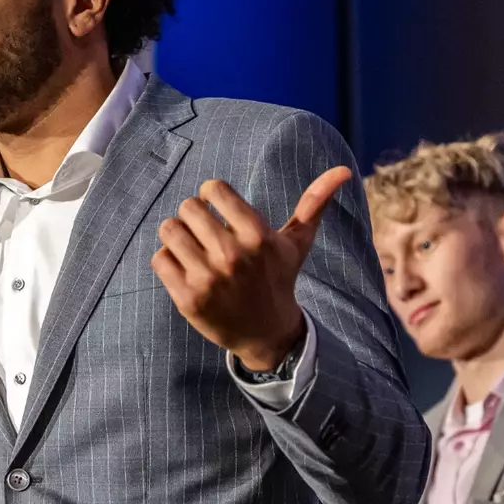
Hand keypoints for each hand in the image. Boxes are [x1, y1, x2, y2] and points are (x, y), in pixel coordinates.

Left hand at [152, 167, 352, 369]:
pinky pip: (159, 259)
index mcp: (257, 235)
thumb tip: (344, 170)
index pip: (213, 189)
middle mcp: (232, 256)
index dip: (211, 194)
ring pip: (168, 230)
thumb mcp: (297, 243)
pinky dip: (168, 261)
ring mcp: (208, 279)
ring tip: (191, 248)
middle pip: (186, 207)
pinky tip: (185, 269)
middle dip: (192, 216)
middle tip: (203, 232)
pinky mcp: (187, 298)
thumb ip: (314, 203)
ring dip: (176, 236)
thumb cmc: (278, 279)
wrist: (266, 333)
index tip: (217, 208)